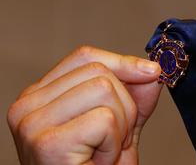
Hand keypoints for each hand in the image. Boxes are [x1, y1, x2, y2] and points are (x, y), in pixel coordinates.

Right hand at [7, 45, 162, 164]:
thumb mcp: (120, 125)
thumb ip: (133, 95)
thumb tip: (152, 68)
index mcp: (39, 96)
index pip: (84, 57)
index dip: (122, 63)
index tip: (151, 72)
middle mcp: (27, 106)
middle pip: (99, 73)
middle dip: (124, 106)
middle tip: (112, 140)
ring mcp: (33, 124)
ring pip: (104, 90)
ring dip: (120, 127)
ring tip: (103, 151)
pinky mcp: (48, 144)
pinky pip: (105, 120)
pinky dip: (113, 144)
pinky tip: (98, 162)